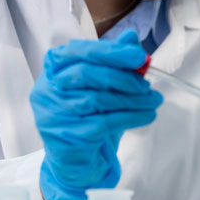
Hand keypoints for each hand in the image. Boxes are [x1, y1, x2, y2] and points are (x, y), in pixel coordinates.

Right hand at [30, 29, 161, 199]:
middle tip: (148, 85)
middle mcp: (47, 89)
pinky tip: (147, 115)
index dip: (111, 51)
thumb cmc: (89, 116)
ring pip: (97, 99)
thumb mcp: (103, 85)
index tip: (139, 56)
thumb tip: (132, 38)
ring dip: (132, 99)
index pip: (79, 51)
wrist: (77, 161)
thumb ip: (113, 60)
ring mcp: (52, 114)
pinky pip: (103, 123)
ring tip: (153, 101)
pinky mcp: (66, 137)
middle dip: (123, 77)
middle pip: (86, 73)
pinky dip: (130, 117)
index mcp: (53, 68)